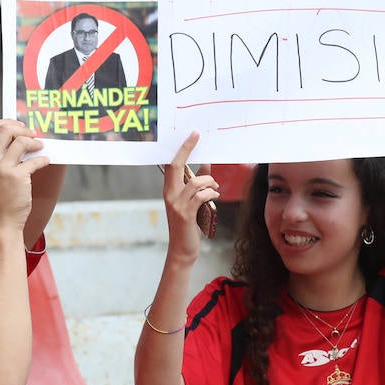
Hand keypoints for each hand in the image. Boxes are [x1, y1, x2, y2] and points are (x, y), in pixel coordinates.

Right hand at [0, 119, 49, 234]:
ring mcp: (1, 168)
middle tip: (33, 135)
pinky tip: (45, 162)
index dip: (9, 123)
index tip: (20, 126)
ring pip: (21, 141)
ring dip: (35, 142)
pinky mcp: (16, 177)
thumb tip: (18, 139)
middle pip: (5, 129)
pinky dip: (43, 159)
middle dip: (23, 129)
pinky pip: (34, 160)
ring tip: (40, 147)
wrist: (0, 223)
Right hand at [162, 131, 219, 262]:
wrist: (182, 250)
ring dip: (210, 183)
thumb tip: (206, 166)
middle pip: (176, 165)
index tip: (192, 134)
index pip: (171, 163)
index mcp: (169, 189)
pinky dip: (211, 194)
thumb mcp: (191, 202)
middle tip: (197, 135)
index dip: (181, 148)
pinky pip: (201, 196)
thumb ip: (197, 184)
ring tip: (215, 189)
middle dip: (187, 148)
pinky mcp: (186, 214)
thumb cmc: (188, 224)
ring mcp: (176, 204)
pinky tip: (215, 198)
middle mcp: (169, 194)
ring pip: (195, 182)